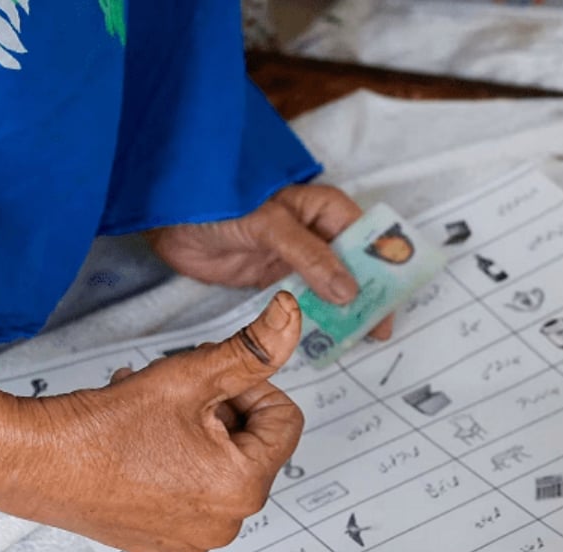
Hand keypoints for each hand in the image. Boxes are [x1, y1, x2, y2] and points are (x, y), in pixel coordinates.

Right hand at [0, 292, 303, 551]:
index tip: (209, 380)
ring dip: (197, 435)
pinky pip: (188, 495)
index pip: (284, 420)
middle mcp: (224, 524)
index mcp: (244, 487)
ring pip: (219, 467)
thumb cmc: (105, 425)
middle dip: (221, 412)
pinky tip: (139, 447)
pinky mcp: (159, 542)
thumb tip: (291, 315)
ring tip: (153, 418)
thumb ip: (252, 349)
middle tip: (176, 398)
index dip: (250, 388)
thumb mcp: (190, 375)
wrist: (32, 463)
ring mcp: (191, 539)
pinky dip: (174, 466)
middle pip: (252, 445)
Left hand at [147, 184, 392, 339]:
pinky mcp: (274, 281)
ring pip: (333, 288)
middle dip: (370, 295)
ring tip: (360, 338)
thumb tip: (348, 290)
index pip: (366, 237)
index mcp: (323, 208)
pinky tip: (328, 337)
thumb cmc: (218, 202)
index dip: (385, 265)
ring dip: (346, 311)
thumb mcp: (270, 225)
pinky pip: (305, 303)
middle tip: (380, 328)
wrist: (167, 219)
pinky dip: (317, 319)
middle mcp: (316, 234)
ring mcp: (296, 259)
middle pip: (355, 267)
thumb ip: (309, 256)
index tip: (395, 296)